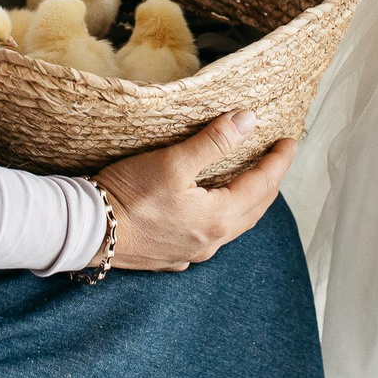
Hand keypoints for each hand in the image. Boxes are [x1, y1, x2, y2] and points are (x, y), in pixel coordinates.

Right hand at [94, 111, 294, 270]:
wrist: (86, 232)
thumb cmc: (127, 195)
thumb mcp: (173, 161)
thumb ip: (214, 142)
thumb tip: (249, 121)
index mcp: (219, 218)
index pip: (263, 185)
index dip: (279, 162)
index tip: (290, 142)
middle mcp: (211, 241)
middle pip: (253, 209)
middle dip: (269, 182)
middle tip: (276, 158)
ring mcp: (191, 253)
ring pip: (232, 226)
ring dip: (247, 201)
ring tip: (250, 181)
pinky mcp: (170, 257)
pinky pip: (208, 237)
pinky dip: (220, 218)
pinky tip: (212, 210)